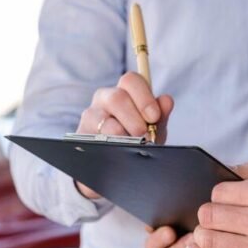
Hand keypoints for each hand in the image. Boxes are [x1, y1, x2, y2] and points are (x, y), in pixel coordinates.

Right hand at [76, 72, 173, 198]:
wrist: (118, 167)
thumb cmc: (137, 141)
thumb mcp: (152, 129)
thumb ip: (160, 116)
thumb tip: (166, 100)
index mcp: (124, 91)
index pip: (130, 80)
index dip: (144, 96)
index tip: (153, 116)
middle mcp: (104, 98)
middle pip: (116, 97)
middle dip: (133, 117)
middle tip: (143, 134)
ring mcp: (90, 116)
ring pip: (103, 120)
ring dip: (120, 134)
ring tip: (131, 146)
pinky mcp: (81, 135)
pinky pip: (93, 138)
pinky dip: (107, 146)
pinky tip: (117, 153)